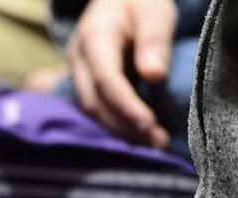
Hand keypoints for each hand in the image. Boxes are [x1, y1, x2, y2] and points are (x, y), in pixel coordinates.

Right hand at [68, 0, 176, 146]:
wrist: (120, 0)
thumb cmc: (141, 1)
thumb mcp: (153, 8)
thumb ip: (154, 39)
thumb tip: (155, 76)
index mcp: (93, 37)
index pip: (105, 79)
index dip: (126, 105)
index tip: (149, 125)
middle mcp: (78, 59)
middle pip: (95, 102)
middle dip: (126, 127)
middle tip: (159, 143)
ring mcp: (78, 74)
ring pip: (93, 111)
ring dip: (123, 131)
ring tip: (155, 143)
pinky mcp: (86, 85)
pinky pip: (98, 111)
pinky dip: (119, 126)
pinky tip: (142, 135)